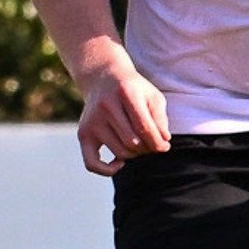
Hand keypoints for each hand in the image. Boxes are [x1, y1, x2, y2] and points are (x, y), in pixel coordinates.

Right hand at [75, 59, 170, 175]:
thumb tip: (163, 141)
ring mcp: (92, 121)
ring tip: (140, 146)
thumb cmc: (134, 90)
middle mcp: (106, 107)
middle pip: (133, 142)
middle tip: (153, 144)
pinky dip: (107, 170)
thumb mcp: (153, 96)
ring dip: (135, 155)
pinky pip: (91, 163)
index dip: (158, 142)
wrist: (103, 79)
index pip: (145, 127)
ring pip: (120, 152)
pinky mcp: (83, 134)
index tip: (165, 146)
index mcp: (126, 94)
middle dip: (148, 148)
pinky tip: (119, 163)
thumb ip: (160, 118)